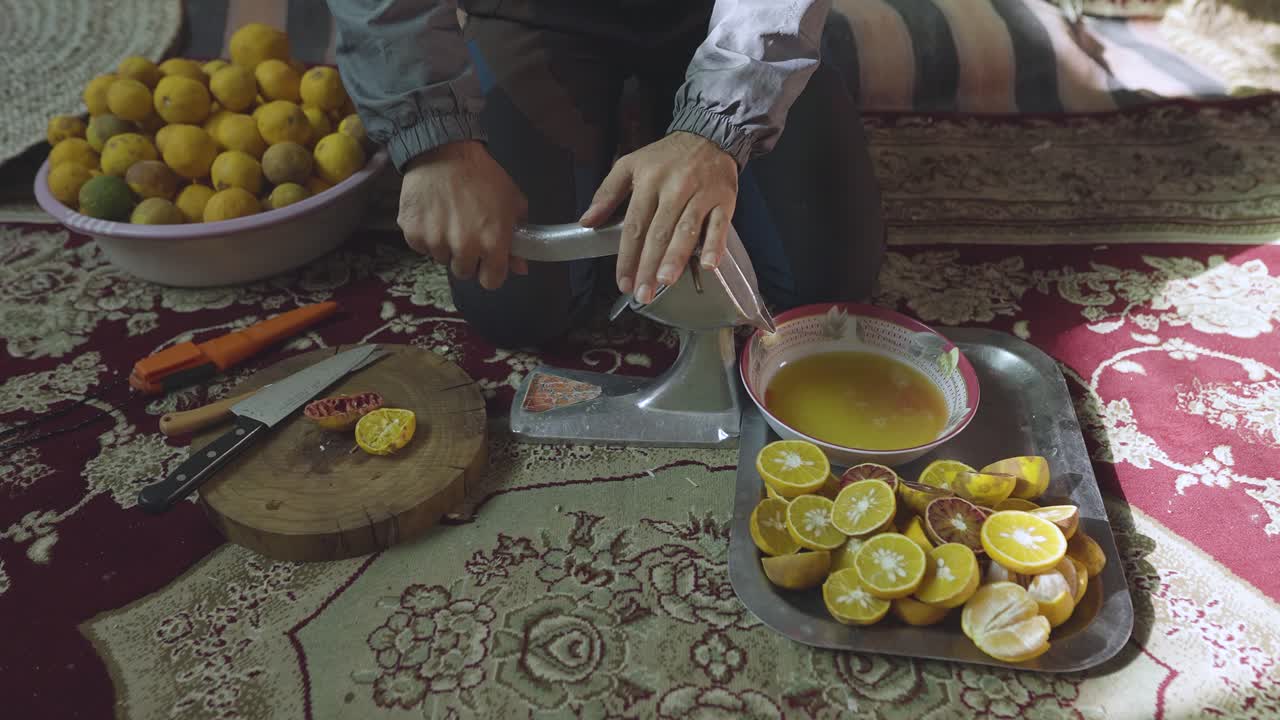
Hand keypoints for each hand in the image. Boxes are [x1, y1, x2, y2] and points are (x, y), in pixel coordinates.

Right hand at [398, 141, 528, 289]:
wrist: (443, 151)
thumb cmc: (483, 175)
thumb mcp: (511, 202)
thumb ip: (517, 238)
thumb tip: (520, 267)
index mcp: (492, 243)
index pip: (491, 282)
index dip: (491, 272)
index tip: (487, 261)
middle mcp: (464, 248)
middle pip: (464, 272)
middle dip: (467, 257)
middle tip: (466, 233)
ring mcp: (436, 242)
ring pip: (442, 259)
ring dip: (445, 245)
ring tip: (448, 217)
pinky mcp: (413, 234)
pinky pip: (421, 247)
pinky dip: (426, 236)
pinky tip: (432, 214)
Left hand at [580, 132, 737, 302]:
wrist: (709, 135)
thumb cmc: (666, 157)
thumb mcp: (630, 165)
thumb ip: (607, 193)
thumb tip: (587, 221)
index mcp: (648, 181)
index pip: (634, 225)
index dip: (627, 256)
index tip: (623, 281)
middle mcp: (674, 188)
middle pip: (658, 232)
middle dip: (648, 265)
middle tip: (642, 293)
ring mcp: (701, 194)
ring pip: (686, 230)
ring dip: (675, 257)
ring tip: (664, 282)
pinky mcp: (724, 200)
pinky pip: (720, 225)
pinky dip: (715, 245)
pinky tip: (708, 265)